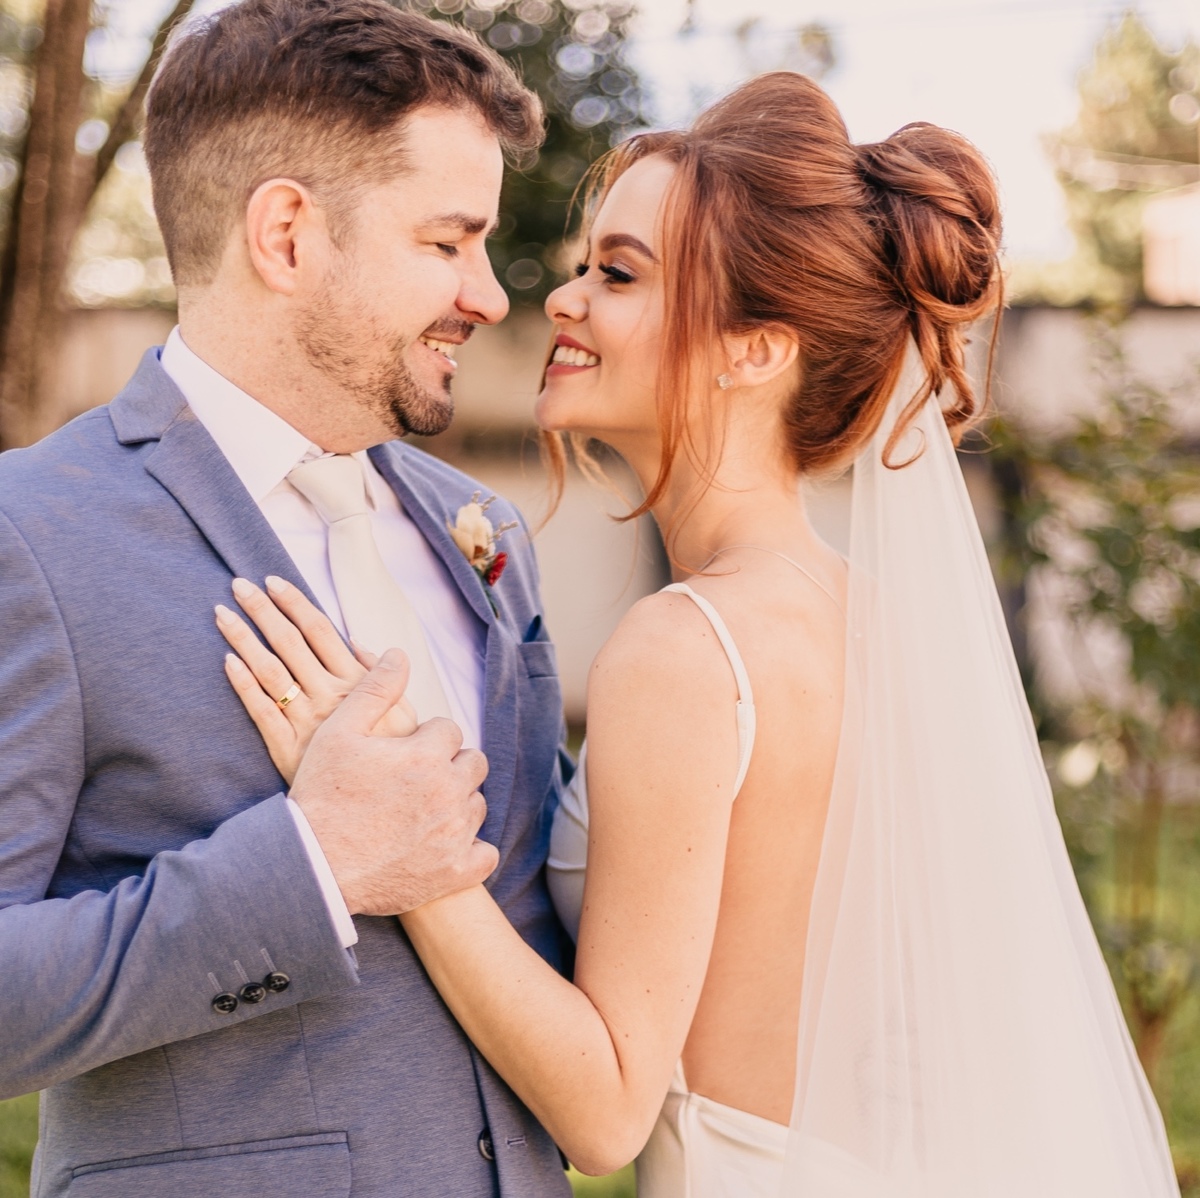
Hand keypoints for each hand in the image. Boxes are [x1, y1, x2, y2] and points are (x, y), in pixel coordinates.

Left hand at [216, 575, 416, 783]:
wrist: (380, 812)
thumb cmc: (394, 758)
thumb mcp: (403, 714)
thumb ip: (379, 677)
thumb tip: (355, 641)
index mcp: (357, 684)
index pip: (320, 632)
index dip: (294, 604)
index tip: (273, 581)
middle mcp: (329, 697)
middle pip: (289, 643)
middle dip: (262, 610)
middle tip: (238, 584)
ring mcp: (305, 722)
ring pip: (269, 671)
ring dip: (244, 639)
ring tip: (222, 613)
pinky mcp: (285, 749)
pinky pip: (259, 711)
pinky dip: (242, 685)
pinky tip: (227, 661)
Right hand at [290, 649, 495, 914]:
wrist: (311, 865)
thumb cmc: (322, 796)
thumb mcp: (339, 733)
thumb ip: (374, 690)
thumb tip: (398, 654)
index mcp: (426, 754)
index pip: (449, 729)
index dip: (426, 739)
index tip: (403, 755)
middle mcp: (449, 790)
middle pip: (473, 763)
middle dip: (449, 765)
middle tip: (416, 781)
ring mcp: (455, 834)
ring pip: (477, 804)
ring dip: (458, 804)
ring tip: (422, 812)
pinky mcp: (455, 871)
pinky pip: (485, 854)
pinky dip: (470, 851)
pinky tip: (443, 847)